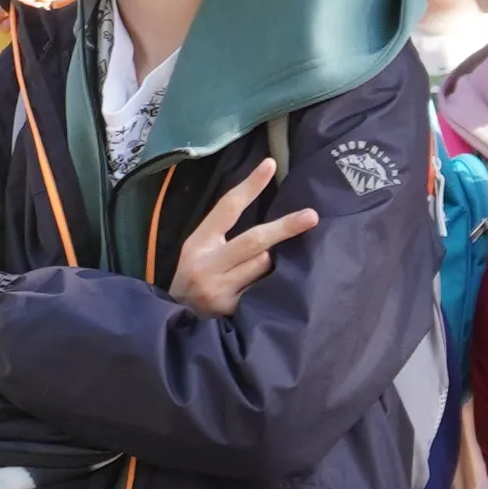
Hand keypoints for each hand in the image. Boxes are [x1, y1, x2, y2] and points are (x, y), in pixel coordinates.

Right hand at [164, 153, 322, 318]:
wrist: (176, 323)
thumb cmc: (194, 281)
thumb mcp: (198, 252)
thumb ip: (223, 236)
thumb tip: (267, 218)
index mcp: (198, 243)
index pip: (227, 208)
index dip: (250, 186)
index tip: (270, 165)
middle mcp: (207, 264)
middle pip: (254, 240)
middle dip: (286, 227)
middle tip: (311, 216)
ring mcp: (219, 289)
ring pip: (262, 265)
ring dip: (271, 264)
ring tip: (261, 272)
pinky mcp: (231, 310)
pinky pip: (263, 290)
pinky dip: (269, 286)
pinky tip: (267, 293)